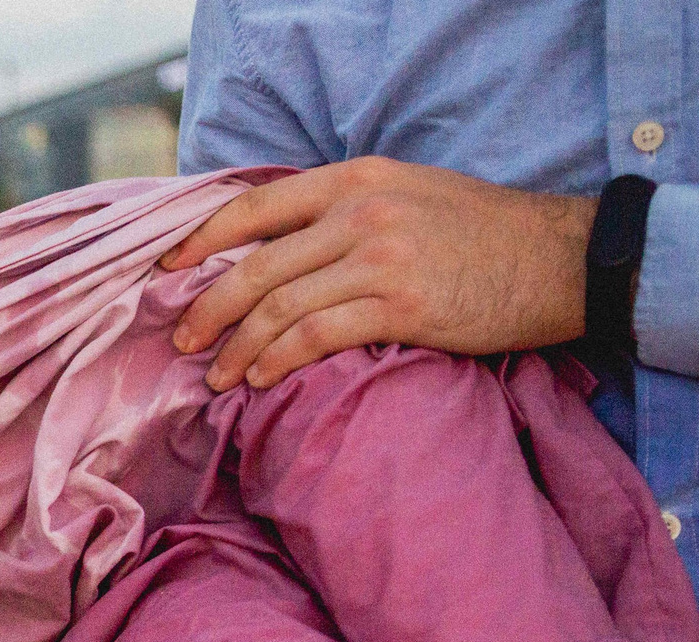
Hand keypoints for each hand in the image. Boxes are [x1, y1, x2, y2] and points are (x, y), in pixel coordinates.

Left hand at [162, 158, 595, 391]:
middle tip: (181, 342)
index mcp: (355, 180)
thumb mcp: (405, 196)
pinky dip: (276, 362)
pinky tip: (259, 380)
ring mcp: (380, 256)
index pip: (254, 208)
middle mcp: (361, 212)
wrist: (558, 258)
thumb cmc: (477, 235)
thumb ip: (341, 213)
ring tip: (216, 376)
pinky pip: (314, 337)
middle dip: (206, 309)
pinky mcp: (401, 304)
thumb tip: (272, 248)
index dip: (200, 240)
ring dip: (236, 348)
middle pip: (255, 266)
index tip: (164, 271)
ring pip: (277, 307)